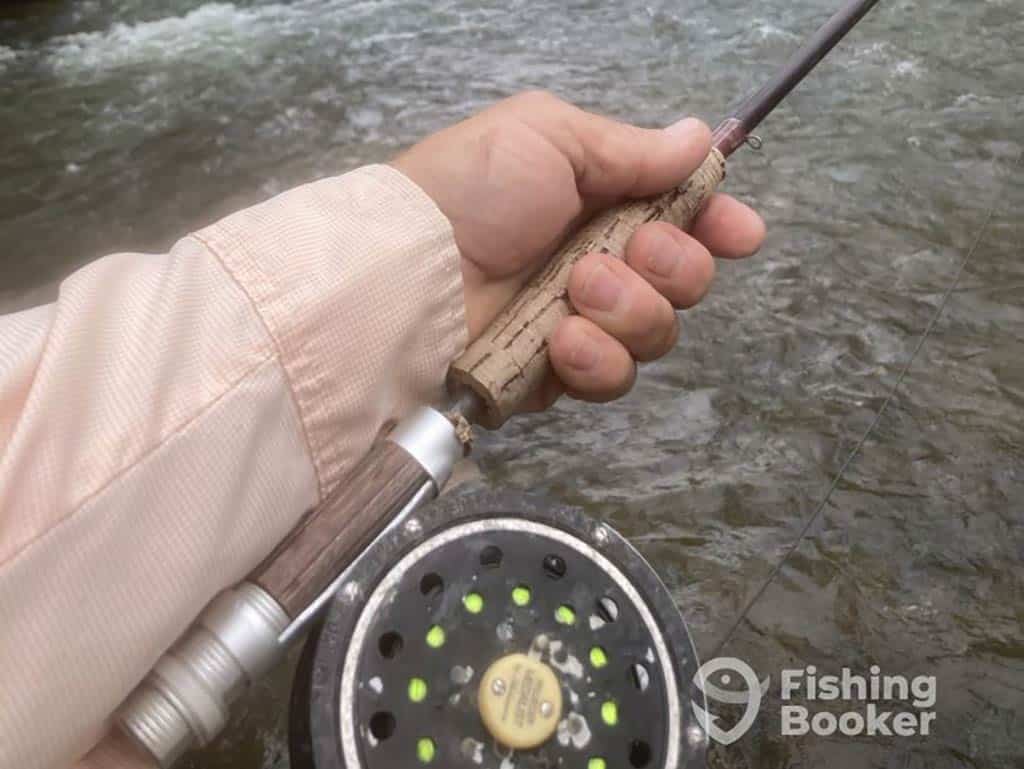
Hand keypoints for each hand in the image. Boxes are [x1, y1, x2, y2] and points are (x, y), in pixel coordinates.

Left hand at [392, 91, 764, 409]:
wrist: (407, 269)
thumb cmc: (472, 190)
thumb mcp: (548, 137)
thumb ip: (629, 148)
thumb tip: (699, 136)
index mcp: (601, 203)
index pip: (683, 219)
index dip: (718, 227)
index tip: (740, 234)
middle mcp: (600, 264)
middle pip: (685, 282)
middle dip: (672, 266)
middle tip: (632, 251)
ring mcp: (580, 324)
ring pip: (657, 334)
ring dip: (630, 310)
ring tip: (577, 291)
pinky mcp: (556, 376)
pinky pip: (610, 377)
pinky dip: (596, 360)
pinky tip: (562, 340)